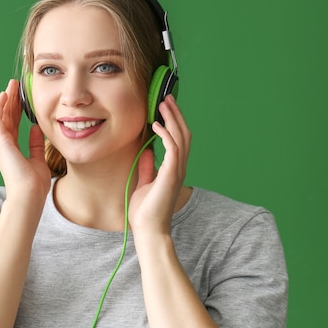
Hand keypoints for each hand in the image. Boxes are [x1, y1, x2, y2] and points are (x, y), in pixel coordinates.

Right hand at [0, 79, 50, 203]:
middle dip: (10, 100)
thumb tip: (36, 128)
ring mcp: (0, 143)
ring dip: (5, 99)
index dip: (16, 109)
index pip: (13, 123)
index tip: (20, 97)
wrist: (29, 195)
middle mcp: (4, 144)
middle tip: (14, 85)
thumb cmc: (34, 184)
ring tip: (10, 85)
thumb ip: (35, 144)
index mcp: (12, 148)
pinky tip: (4, 96)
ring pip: (1, 115)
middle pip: (6, 116)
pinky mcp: (0, 142)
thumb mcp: (38, 159)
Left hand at [129, 95, 190, 235]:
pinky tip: (156, 124)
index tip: (165, 107)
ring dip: (172, 118)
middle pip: (183, 134)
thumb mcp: (144, 183)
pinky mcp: (171, 174)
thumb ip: (148, 167)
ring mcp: (177, 171)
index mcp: (173, 169)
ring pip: (181, 137)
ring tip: (163, 103)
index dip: (174, 122)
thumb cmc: (145, 211)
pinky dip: (166, 134)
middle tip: (166, 97)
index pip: (179, 139)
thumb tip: (146, 152)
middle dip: (175, 114)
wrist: (148, 230)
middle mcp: (179, 167)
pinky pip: (173, 148)